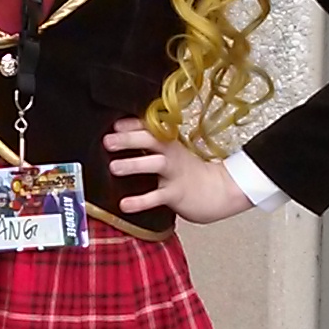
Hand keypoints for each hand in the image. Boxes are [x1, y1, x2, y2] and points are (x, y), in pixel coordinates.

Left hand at [103, 120, 252, 222]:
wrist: (220, 190)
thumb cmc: (189, 172)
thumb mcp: (173, 153)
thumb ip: (153, 146)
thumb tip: (121, 141)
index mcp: (168, 143)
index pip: (150, 127)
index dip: (132, 124)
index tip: (114, 125)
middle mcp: (171, 155)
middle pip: (152, 140)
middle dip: (129, 139)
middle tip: (107, 141)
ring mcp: (174, 174)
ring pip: (155, 164)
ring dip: (134, 164)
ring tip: (113, 167)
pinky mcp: (176, 194)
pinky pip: (157, 197)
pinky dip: (140, 201)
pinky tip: (125, 204)